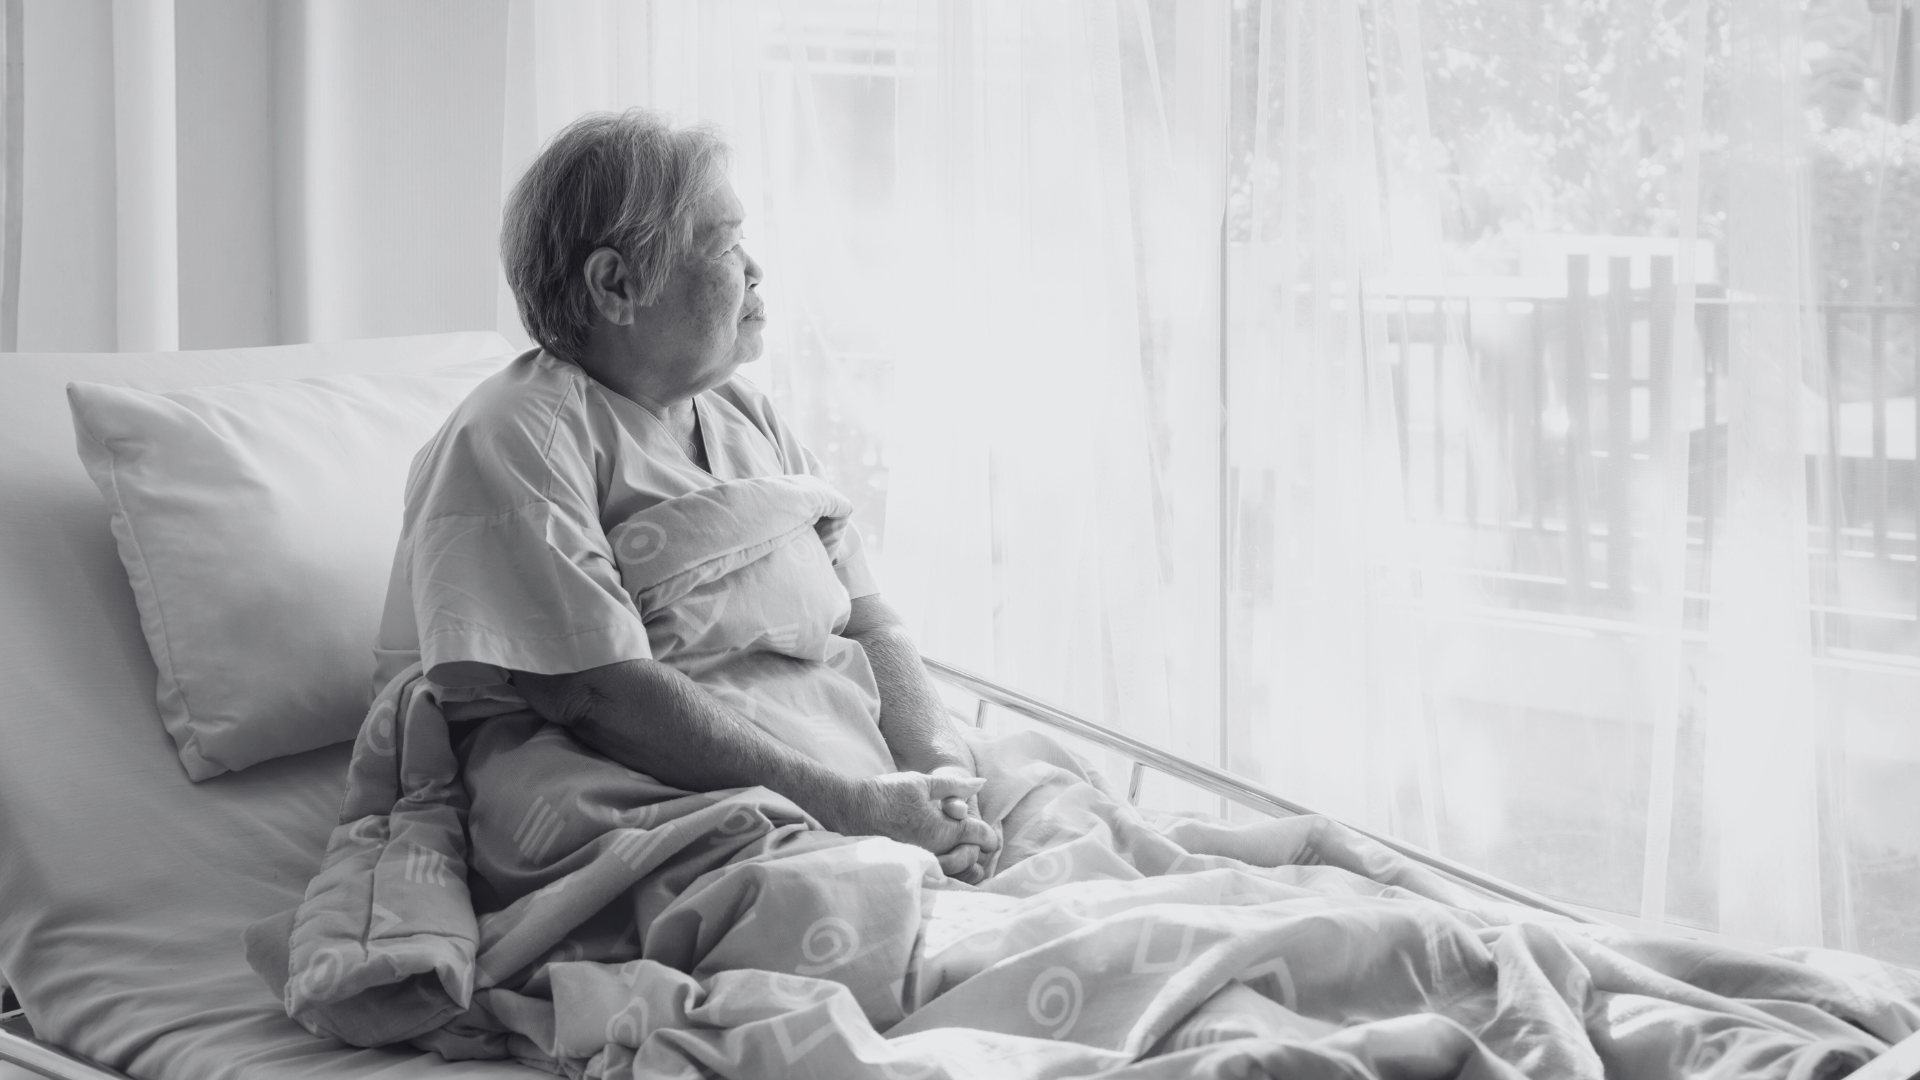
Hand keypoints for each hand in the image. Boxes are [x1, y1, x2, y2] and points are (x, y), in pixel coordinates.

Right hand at [832, 770, 999, 880]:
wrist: (852, 809)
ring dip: (962, 863)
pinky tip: (942, 858)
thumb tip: (981, 783)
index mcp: (942, 830)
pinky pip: (935, 874)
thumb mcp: (924, 782)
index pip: (977, 836)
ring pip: (954, 871)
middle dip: (976, 851)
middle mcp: (934, 851)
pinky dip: (945, 869)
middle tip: (977, 844)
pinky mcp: (908, 866)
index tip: (992, 836)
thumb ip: (955, 785)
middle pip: (969, 859)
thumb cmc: (888, 792)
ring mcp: (920, 862)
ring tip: (962, 853)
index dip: (989, 836)